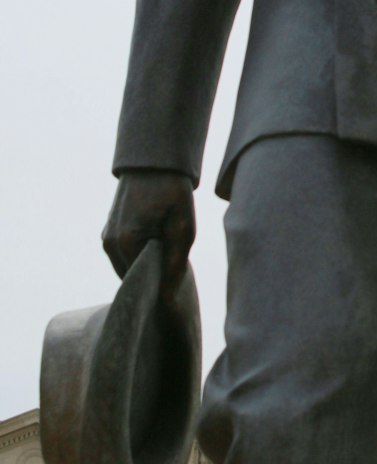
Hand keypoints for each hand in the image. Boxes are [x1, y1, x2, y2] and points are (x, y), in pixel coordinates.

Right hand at [102, 169, 195, 299]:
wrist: (156, 163)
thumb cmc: (172, 193)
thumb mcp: (182, 228)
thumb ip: (174, 265)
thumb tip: (166, 300)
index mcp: (126, 244)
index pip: (140, 286)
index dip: (158, 290)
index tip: (175, 288)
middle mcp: (110, 244)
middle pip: (132, 278)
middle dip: (152, 279)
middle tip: (175, 271)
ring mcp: (107, 238)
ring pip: (128, 268)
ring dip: (146, 266)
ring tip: (167, 254)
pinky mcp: (109, 232)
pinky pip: (124, 256)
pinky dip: (139, 256)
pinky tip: (157, 246)